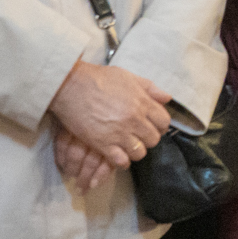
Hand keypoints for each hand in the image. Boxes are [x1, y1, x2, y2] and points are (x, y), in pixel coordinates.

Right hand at [48, 59, 171, 188]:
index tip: (152, 126)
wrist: (71, 86)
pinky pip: (121, 161)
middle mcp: (134, 119)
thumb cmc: (99, 79)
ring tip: (127, 145)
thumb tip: (167, 98)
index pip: (164, 122)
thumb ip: (150, 88)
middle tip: (138, 135)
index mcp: (142, 103)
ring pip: (139, 153)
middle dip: (148, 138)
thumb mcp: (128, 77)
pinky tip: (117, 154)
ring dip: (135, 150)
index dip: (160, 125)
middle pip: (153, 139)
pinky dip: (121, 160)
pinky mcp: (103, 144)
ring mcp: (119, 133)